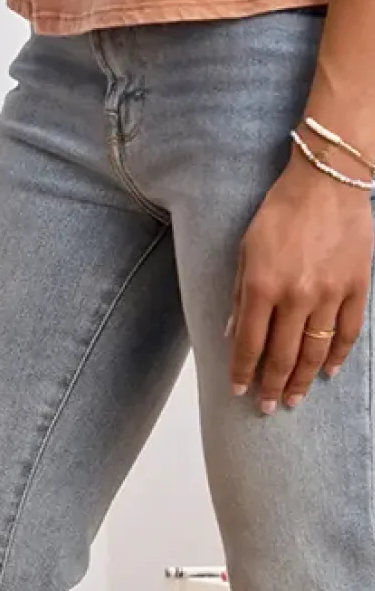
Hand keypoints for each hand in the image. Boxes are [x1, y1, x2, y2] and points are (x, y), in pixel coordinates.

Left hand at [228, 150, 372, 413]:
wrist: (328, 184)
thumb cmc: (279, 214)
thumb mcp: (245, 251)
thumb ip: (240, 296)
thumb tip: (233, 335)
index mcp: (262, 286)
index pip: (250, 344)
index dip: (243, 371)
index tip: (238, 390)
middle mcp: (296, 296)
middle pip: (282, 355)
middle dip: (272, 385)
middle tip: (267, 406)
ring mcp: (330, 294)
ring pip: (315, 350)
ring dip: (302, 379)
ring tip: (294, 399)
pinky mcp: (357, 288)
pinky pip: (347, 332)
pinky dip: (337, 356)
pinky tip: (327, 371)